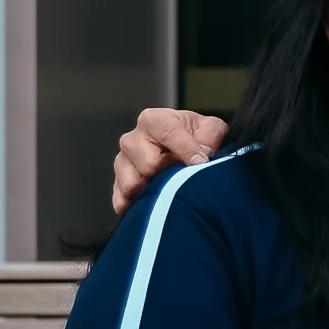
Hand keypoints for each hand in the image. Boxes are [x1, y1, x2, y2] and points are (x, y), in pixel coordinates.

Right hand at [112, 107, 229, 215]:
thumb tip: (203, 153)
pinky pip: (121, 199)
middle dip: (171, 172)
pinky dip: (134, 206)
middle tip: (186, 177)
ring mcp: (123, 163)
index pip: (167, 133)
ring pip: (132, 184)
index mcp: (154, 121)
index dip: (186, 149)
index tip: (200, 163)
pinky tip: (149, 208)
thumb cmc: (196, 137)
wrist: (183, 151)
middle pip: (150, 164)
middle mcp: (133, 139)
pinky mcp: (118, 185)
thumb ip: (210, 134)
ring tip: (171, 191)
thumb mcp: (210, 128)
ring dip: (154, 191)